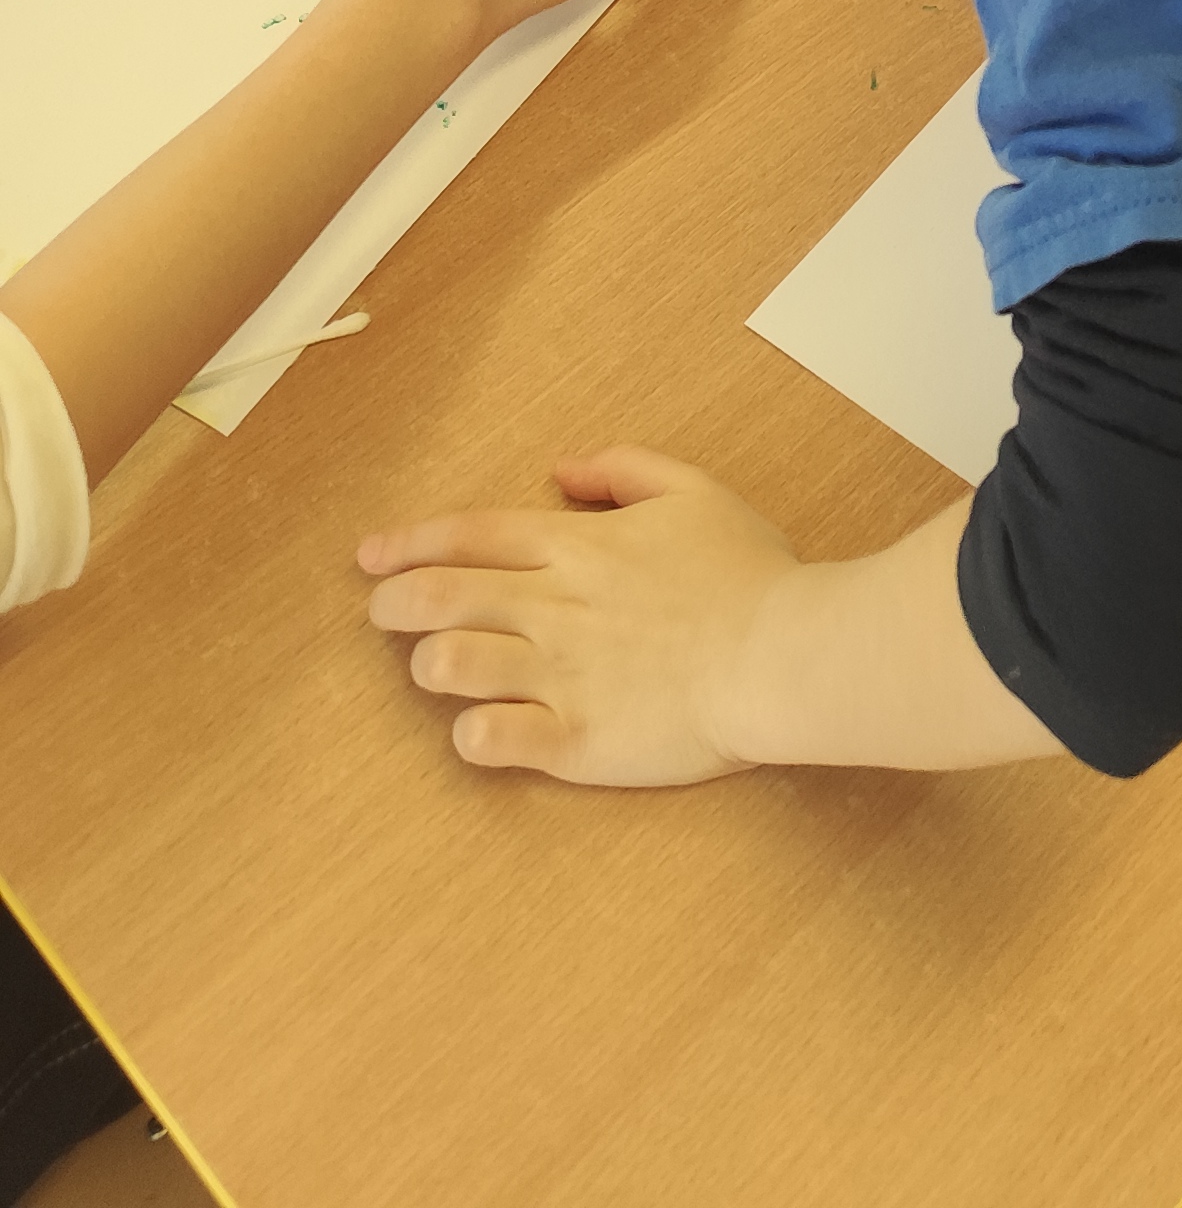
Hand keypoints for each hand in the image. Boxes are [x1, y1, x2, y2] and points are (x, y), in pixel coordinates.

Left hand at [361, 449, 791, 785]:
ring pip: (452, 664)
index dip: (410, 542)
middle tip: (380, 610)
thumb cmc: (747, 573)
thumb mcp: (694, 491)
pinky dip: (472, 734)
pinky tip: (477, 730)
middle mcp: (555, 606)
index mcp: (579, 546)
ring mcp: (560, 674)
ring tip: (431, 667)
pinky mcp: (575, 739)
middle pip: (443, 595)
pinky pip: (494, 740)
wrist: (781, 654)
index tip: (371, 556)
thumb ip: (624, 469)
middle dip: (393, 602)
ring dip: (428, 662)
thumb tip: (561, 469)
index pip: (470, 534)